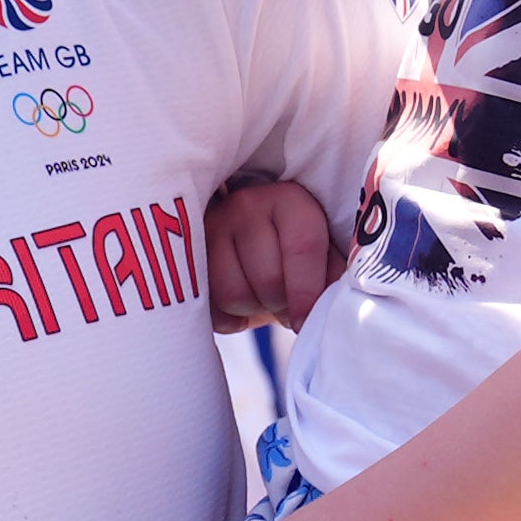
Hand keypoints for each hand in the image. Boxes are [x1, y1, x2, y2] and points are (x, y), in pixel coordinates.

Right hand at [202, 173, 349, 331]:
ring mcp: (211, 227)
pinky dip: (229, 318)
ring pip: (234, 295)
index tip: (307, 321)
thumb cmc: (296, 253)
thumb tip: (334, 305)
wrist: (253, 241)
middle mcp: (246, 205)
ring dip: (254, 309)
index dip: (308, 293)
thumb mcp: (324, 254)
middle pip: (268, 279)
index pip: (302, 248)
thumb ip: (334, 274)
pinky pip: (208, 307)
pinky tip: (242, 306)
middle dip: (282, 304)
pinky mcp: (186, 255)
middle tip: (288, 306)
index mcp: (288, 199)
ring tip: (265, 300)